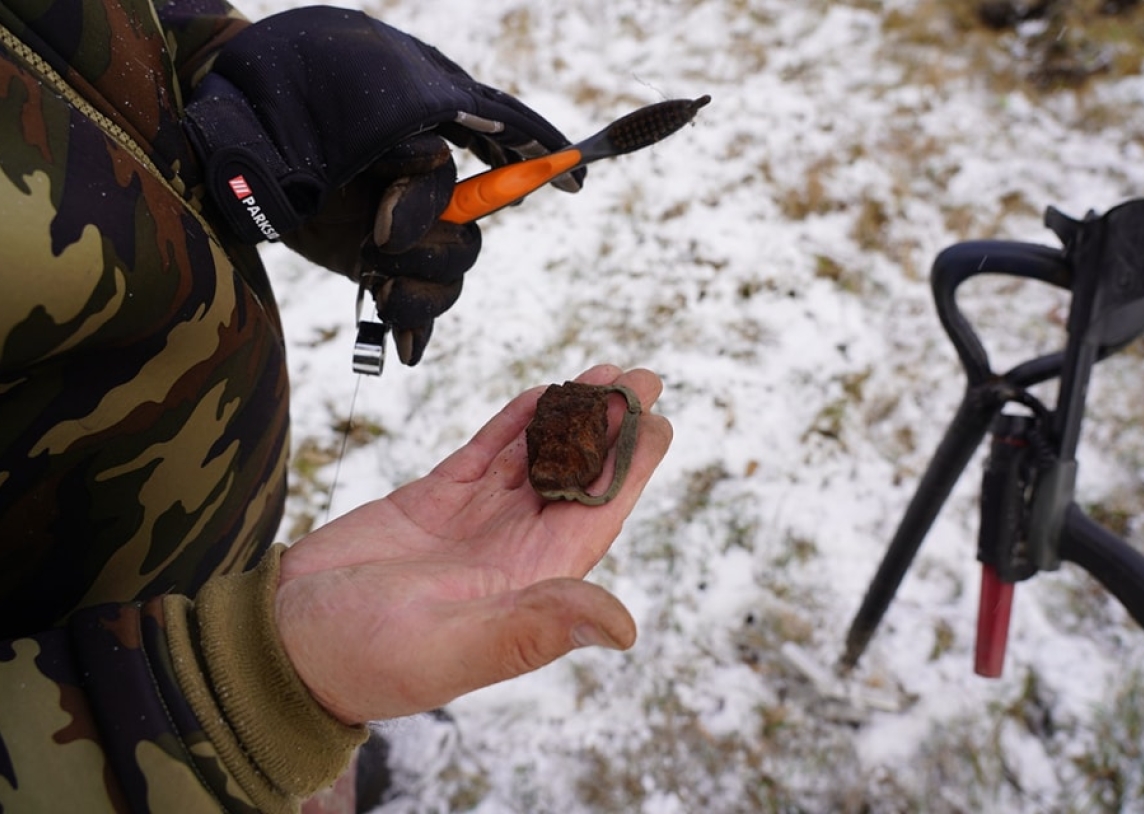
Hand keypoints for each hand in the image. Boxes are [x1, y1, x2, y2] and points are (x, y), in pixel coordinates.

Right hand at [275, 365, 671, 724]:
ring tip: (603, 373)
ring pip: (533, 460)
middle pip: (574, 479)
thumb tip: (624, 628)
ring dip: (569, 419)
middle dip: (609, 429)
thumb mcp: (452, 646)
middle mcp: (509, 551)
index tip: (657, 423)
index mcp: (527, 584)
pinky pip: (483, 454)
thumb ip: (533, 628)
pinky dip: (511, 424)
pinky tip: (538, 394)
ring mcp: (471, 523)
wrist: (281, 644)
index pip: (594, 517)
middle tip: (642, 376)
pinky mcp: (431, 502)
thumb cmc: (361, 659)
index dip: (629, 470)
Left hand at [280, 133, 479, 364]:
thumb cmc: (293, 156)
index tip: (380, 232)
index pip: (449, 194)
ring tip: (383, 300)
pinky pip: (418, 314)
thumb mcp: (336, 145)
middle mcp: (424, 210)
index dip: (422, 215)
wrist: (251, 191)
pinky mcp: (386, 280)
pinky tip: (406, 349)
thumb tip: (436, 156)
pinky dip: (415, 332)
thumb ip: (389, 148)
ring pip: (447, 285)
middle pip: (461, 247)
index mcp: (418, 166)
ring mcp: (407, 250)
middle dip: (423, 261)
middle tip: (372, 257)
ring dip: (421, 300)